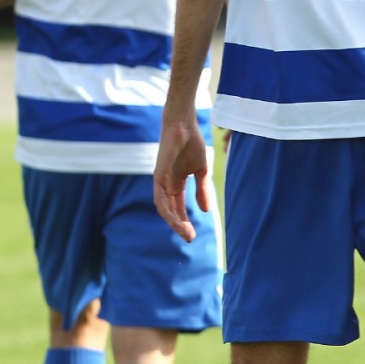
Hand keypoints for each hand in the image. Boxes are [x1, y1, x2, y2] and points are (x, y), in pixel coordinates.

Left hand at [154, 114, 212, 242]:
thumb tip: (206, 211)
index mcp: (176, 183)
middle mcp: (166, 184)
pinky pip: (160, 196)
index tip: (192, 235)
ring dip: (174, 221)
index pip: (178, 207)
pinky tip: (174, 220)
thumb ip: (202, 190)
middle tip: (189, 238)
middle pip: (170, 210)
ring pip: (163, 207)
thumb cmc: (191, 144)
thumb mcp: (200, 171)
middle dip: (179, 225)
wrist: (184, 125)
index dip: (184, 221)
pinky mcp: (158, 174)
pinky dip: (167, 209)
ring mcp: (161, 180)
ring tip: (185, 233)